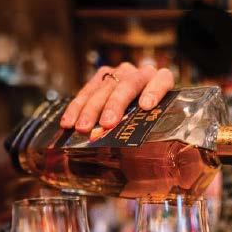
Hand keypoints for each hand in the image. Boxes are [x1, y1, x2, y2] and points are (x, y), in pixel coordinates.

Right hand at [60, 63, 174, 133]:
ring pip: (105, 87)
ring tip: (82, 127)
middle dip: (115, 104)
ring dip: (91, 108)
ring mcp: (121, 72)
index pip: (162, 80)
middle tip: (106, 123)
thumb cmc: (150, 118)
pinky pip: (87, 90)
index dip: (154, 91)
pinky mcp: (102, 75)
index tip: (146, 106)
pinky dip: (76, 107)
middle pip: (128, 84)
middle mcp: (141, 72)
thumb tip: (138, 159)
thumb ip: (151, 131)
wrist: (140, 103)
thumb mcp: (157, 124)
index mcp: (162, 80)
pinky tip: (68, 122)